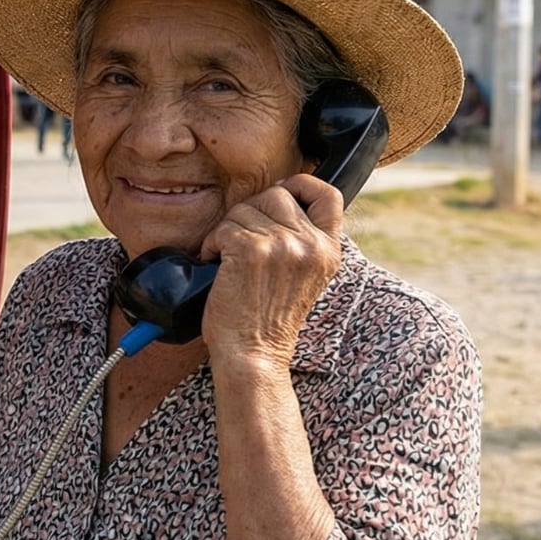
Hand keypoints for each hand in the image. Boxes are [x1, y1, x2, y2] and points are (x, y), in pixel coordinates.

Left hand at [197, 174, 344, 371]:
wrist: (254, 354)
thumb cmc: (269, 319)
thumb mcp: (304, 277)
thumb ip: (302, 241)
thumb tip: (279, 199)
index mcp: (329, 251)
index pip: (328, 195)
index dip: (302, 185)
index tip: (282, 194)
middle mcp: (310, 244)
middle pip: (276, 194)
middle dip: (251, 213)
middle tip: (241, 243)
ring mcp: (281, 245)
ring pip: (245, 208)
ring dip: (229, 230)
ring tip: (230, 260)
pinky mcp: (250, 249)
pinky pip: (223, 226)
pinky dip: (212, 244)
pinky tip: (216, 265)